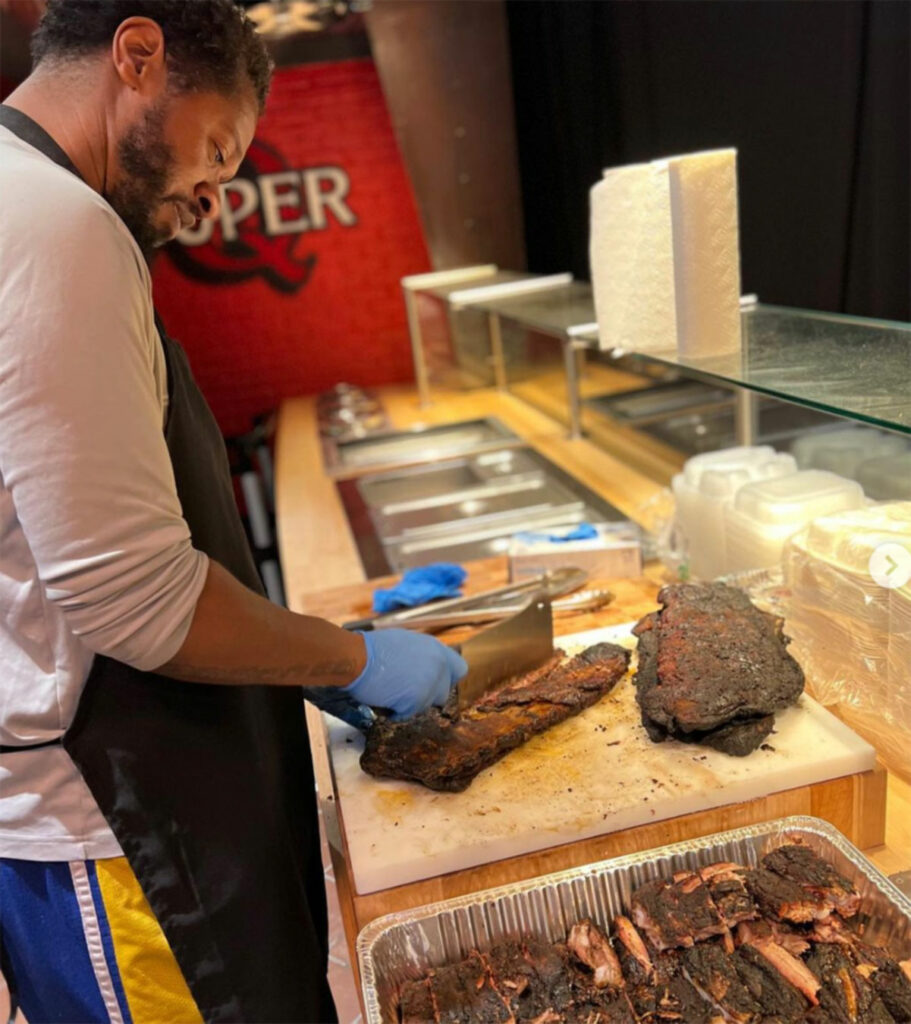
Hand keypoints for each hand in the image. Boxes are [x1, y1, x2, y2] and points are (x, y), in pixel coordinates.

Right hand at [344, 629, 466, 720]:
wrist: (356, 657)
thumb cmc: (372, 648)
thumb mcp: (406, 643)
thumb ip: (422, 655)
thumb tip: (425, 668)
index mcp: (436, 649)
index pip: (459, 669)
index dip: (446, 679)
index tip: (433, 683)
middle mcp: (438, 665)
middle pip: (443, 693)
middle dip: (426, 696)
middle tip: (406, 691)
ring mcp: (429, 683)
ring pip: (426, 706)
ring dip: (410, 704)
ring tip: (390, 692)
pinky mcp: (416, 699)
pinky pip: (409, 714)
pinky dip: (396, 712)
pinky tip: (384, 700)